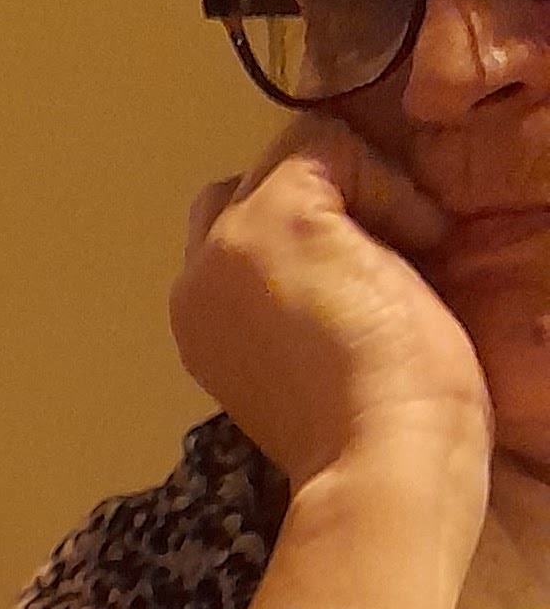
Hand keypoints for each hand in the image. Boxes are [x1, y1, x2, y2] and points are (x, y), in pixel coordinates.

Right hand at [171, 116, 491, 518]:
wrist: (379, 462)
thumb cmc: (371, 437)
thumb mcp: (316, 361)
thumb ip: (298, 301)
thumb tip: (348, 243)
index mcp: (203, 330)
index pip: (233, 239)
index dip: (304, 238)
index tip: (359, 289)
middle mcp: (196, 285)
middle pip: (248, 188)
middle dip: (319, 200)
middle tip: (380, 263)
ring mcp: (224, 248)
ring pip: (287, 159)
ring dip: (354, 192)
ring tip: (398, 262)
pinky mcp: (272, 216)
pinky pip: (327, 146)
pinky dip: (385, 186)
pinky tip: (412, 251)